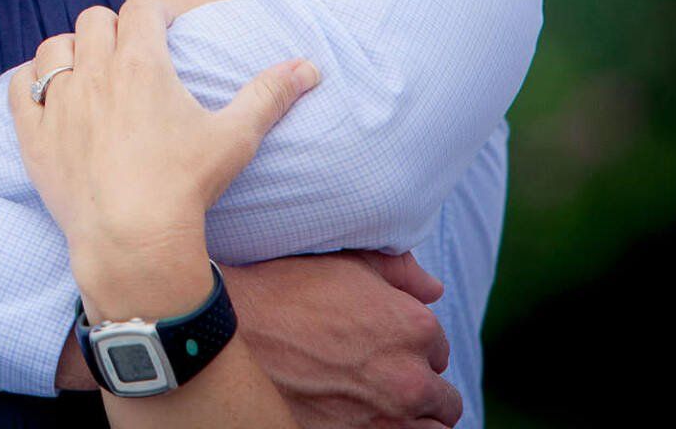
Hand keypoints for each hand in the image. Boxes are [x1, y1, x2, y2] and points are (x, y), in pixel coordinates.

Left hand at [9, 0, 318, 318]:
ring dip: (70, 50)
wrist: (133, 238)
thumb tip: (310, 66)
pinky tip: (47, 94)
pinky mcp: (33, 134)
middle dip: (113, 27)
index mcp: (142, 62)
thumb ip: (270, 94)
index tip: (163, 27)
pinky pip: (20, 88)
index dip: (154, 14)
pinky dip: (32, 84)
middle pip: (95, 19)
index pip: (141, 9)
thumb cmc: (186, 186)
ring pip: (54, 46)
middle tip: (127, 50)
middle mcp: (95, 71)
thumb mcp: (235, 137)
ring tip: (87, 69)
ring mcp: (59, 101)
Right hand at [228, 252, 460, 428]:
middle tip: (384, 379)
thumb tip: (433, 289)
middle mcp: (410, 378)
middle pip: (442, 399)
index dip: (412, 346)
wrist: (232, 334)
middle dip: (420, 388)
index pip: (438, 348)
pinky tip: (368, 419)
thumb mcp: (343, 262)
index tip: (384, 346)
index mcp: (414, 328)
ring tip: (385, 408)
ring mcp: (386, 419)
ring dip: (416, 421)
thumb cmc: (284, 291)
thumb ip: (398, 271)